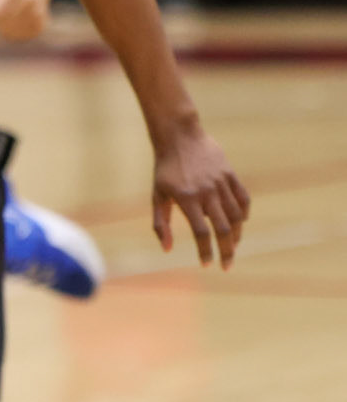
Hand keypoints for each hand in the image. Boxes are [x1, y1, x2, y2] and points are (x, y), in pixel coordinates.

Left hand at [152, 125, 250, 269]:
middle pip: (223, 228)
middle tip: (226, 266)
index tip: (206, 265)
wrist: (179, 136)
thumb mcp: (157, 195)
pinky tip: (240, 223)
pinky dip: (244, 213)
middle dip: (226, 251)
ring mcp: (221, 182)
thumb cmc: (165, 169)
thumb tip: (166, 249)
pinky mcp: (230, 174)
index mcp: (187, 199)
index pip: (201, 232)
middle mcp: (207, 192)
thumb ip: (161, 223)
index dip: (205, 251)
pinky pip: (242, 198)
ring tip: (232, 247)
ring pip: (236, 215)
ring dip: (236, 235)